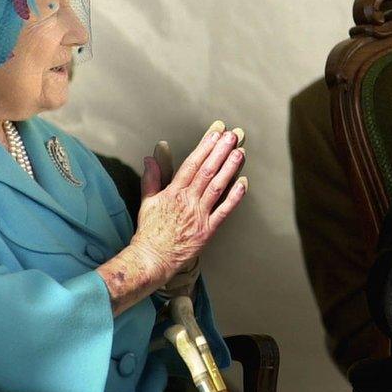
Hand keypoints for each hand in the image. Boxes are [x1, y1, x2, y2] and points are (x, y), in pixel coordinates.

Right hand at [130, 122, 246, 285]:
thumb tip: (150, 157)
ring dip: (230, 168)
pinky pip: (224, 211)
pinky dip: (234, 197)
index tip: (215, 133)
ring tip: (240, 152)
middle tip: (232, 135)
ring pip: (217, 187)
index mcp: (173, 192)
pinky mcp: (208, 231)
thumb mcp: (147, 201)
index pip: (192, 164)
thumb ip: (152, 178)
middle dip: (221, 151)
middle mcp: (187, 201)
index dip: (205, 146)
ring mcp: (199, 215)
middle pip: (207, 171)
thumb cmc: (149, 231)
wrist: (152, 259)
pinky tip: (244, 183)